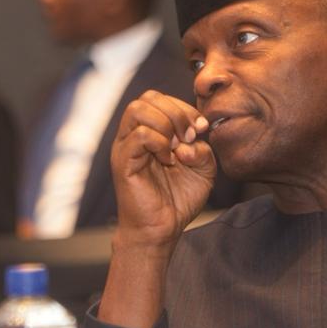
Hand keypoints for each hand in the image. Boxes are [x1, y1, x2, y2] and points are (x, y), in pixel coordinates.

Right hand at [110, 90, 216, 247]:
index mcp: (149, 132)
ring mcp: (126, 147)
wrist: (160, 230)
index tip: (201, 128)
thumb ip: (203, 148)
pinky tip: (168, 161)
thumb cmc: (177, 200)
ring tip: (177, 148)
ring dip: (167, 124)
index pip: (159, 99)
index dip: (184, 107)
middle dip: (176, 112)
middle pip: (147, 97)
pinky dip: (160, 143)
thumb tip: (190, 139)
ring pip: (139, 110)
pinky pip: (141, 135)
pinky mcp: (123, 162)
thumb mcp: (203, 170)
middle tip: (190, 136)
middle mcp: (133, 136)